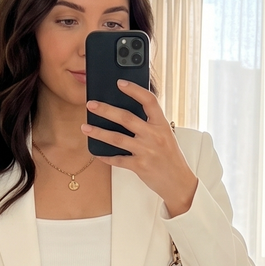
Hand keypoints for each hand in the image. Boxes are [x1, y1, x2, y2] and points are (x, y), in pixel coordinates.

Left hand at [82, 81, 197, 216]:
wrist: (179, 183)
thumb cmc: (171, 157)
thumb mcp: (166, 136)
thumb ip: (151, 124)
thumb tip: (127, 112)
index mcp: (162, 125)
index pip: (149, 101)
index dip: (134, 90)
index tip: (120, 83)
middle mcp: (154, 136)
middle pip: (127, 118)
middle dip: (106, 110)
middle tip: (91, 104)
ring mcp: (146, 151)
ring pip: (117, 138)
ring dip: (98, 132)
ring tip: (85, 127)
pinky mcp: (140, 166)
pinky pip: (117, 159)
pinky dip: (105, 156)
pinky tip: (96, 152)